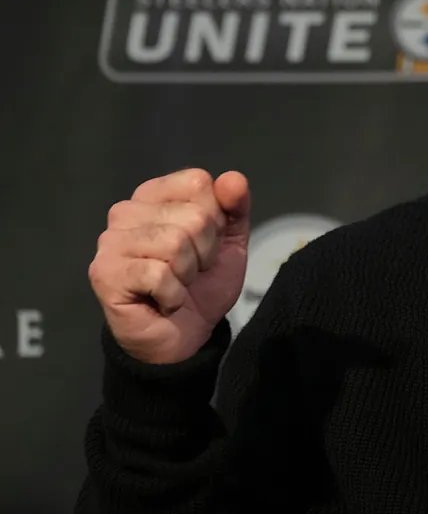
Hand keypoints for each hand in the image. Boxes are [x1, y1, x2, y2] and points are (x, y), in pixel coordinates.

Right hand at [88, 168, 251, 363]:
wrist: (185, 335)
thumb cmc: (202, 284)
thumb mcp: (231, 242)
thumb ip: (235, 207)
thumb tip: (233, 178)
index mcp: (154, 194)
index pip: (198, 182)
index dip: (216, 218)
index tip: (206, 244)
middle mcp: (126, 211)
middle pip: (193, 216)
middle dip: (206, 252)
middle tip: (191, 271)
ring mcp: (110, 242)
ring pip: (176, 244)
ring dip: (189, 274)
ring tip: (177, 284)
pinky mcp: (104, 273)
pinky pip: (159, 274)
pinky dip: (174, 295)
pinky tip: (163, 301)